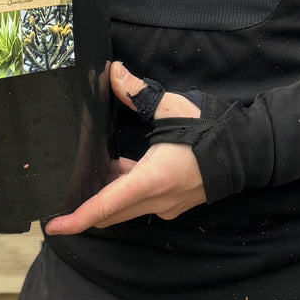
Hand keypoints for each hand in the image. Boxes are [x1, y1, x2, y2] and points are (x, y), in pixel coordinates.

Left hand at [44, 62, 206, 234]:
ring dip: (108, 196)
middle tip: (62, 200)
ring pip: (126, 209)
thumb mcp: (172, 108)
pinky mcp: (175, 205)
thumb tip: (113, 73)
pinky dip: (127, 192)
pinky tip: (124, 169)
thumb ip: (138, 93)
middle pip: (111, 213)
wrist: (246, 152)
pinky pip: (142, 204)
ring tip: (93, 173)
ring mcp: (167, 206)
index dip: (77, 219)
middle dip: (86, 208)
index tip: (53, 227)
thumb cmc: (210, 132)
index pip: (106, 206)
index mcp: (152, 180)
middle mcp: (157, 200)